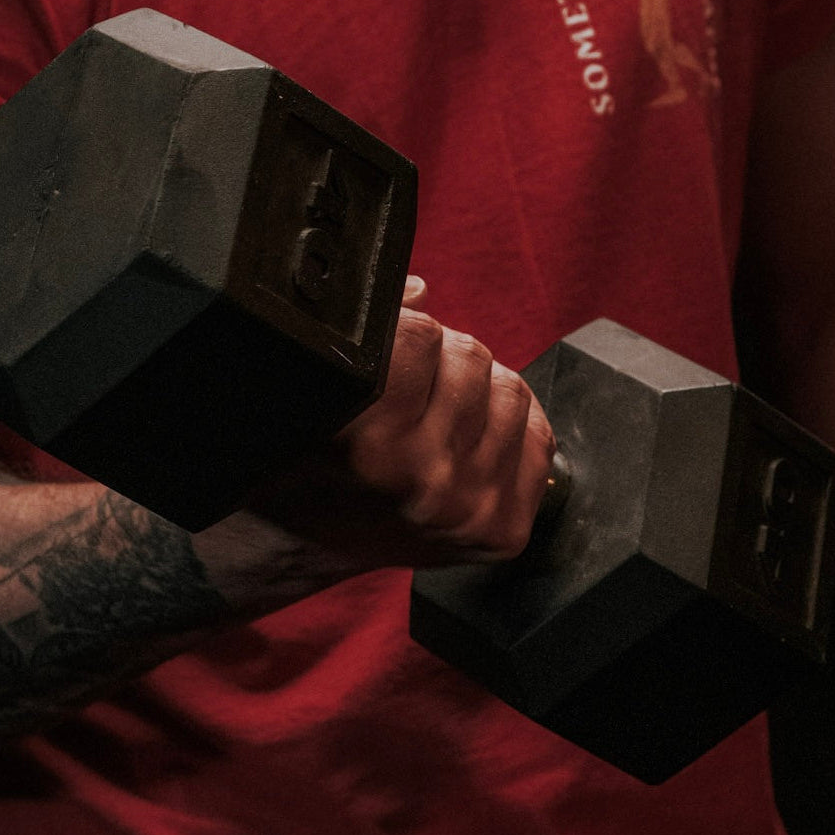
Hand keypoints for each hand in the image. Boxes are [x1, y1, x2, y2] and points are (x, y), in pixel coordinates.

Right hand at [254, 277, 555, 569]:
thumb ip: (366, 332)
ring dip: (478, 392)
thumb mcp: (314, 386)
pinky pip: (538, 438)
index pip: (421, 334)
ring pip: (510, 392)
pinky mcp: (500, 530)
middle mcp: (421, 481)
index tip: (387, 355)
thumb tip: (423, 292)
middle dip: (440, 361)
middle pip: (471, 356)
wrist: (297, 542)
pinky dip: (507, 431)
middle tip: (409, 390)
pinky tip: (465, 446)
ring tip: (435, 417)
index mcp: (364, 442)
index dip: (403, 333)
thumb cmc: (299, 454)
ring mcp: (467, 509)